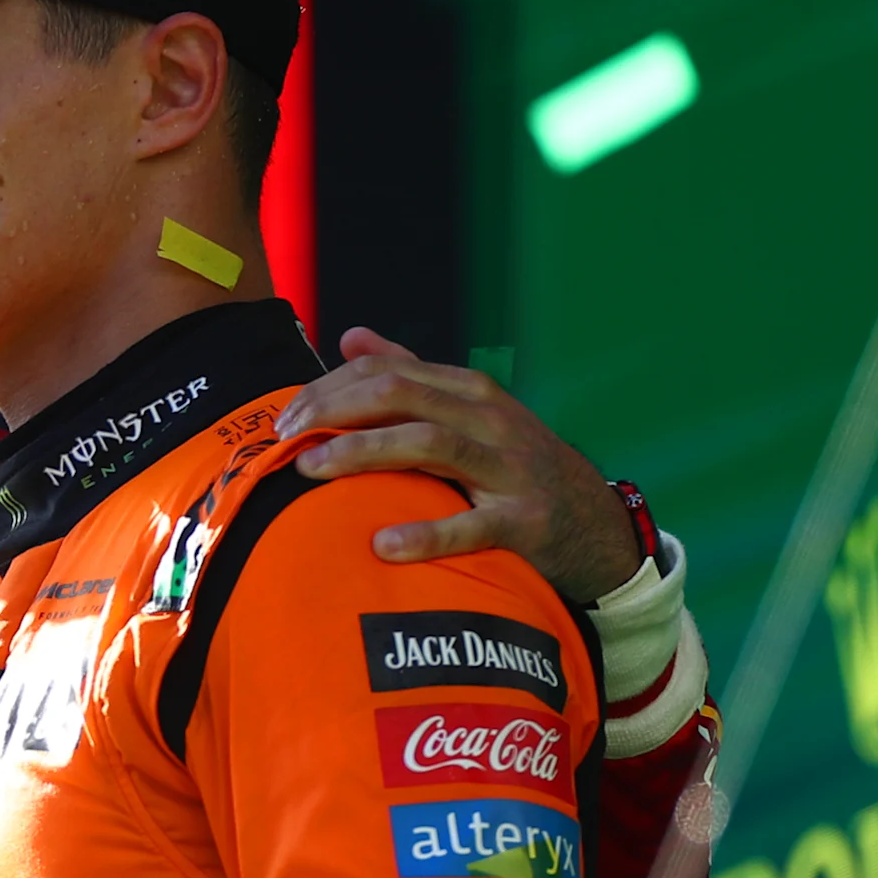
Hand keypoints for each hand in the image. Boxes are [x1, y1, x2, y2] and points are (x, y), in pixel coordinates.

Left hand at [278, 328, 643, 604]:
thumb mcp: (468, 413)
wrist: (593, 522)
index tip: (284, 418)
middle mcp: (489, 419)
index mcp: (468, 392)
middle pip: (401, 395)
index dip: (328, 388)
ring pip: (430, 444)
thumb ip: (410, 374)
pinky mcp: (523, 521)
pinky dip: (425, 534)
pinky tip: (383, 543)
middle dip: (334, 411)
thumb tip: (351, 334)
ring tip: (312, 470)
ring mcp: (509, 468)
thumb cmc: (513, 466)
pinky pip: (470, 525)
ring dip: (363, 453)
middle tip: (286, 439)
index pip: (386, 371)